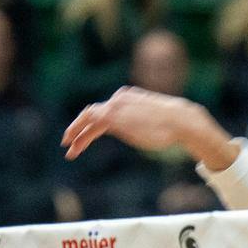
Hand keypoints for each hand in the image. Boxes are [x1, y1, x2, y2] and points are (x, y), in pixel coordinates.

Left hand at [63, 86, 234, 171]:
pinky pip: (91, 125)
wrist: (181, 121)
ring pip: (88, 118)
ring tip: (69, 149)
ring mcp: (115, 106)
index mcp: (128, 97)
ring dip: (76, 134)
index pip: (104, 110)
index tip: (85, 136)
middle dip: (78, 128)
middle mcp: (119, 99)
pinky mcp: (114, 117)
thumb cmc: (172, 125)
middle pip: (92, 113)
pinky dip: (82, 136)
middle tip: (66, 142)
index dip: (91, 124)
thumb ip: (140, 121)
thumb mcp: (152, 120)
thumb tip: (139, 128)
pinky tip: (75, 147)